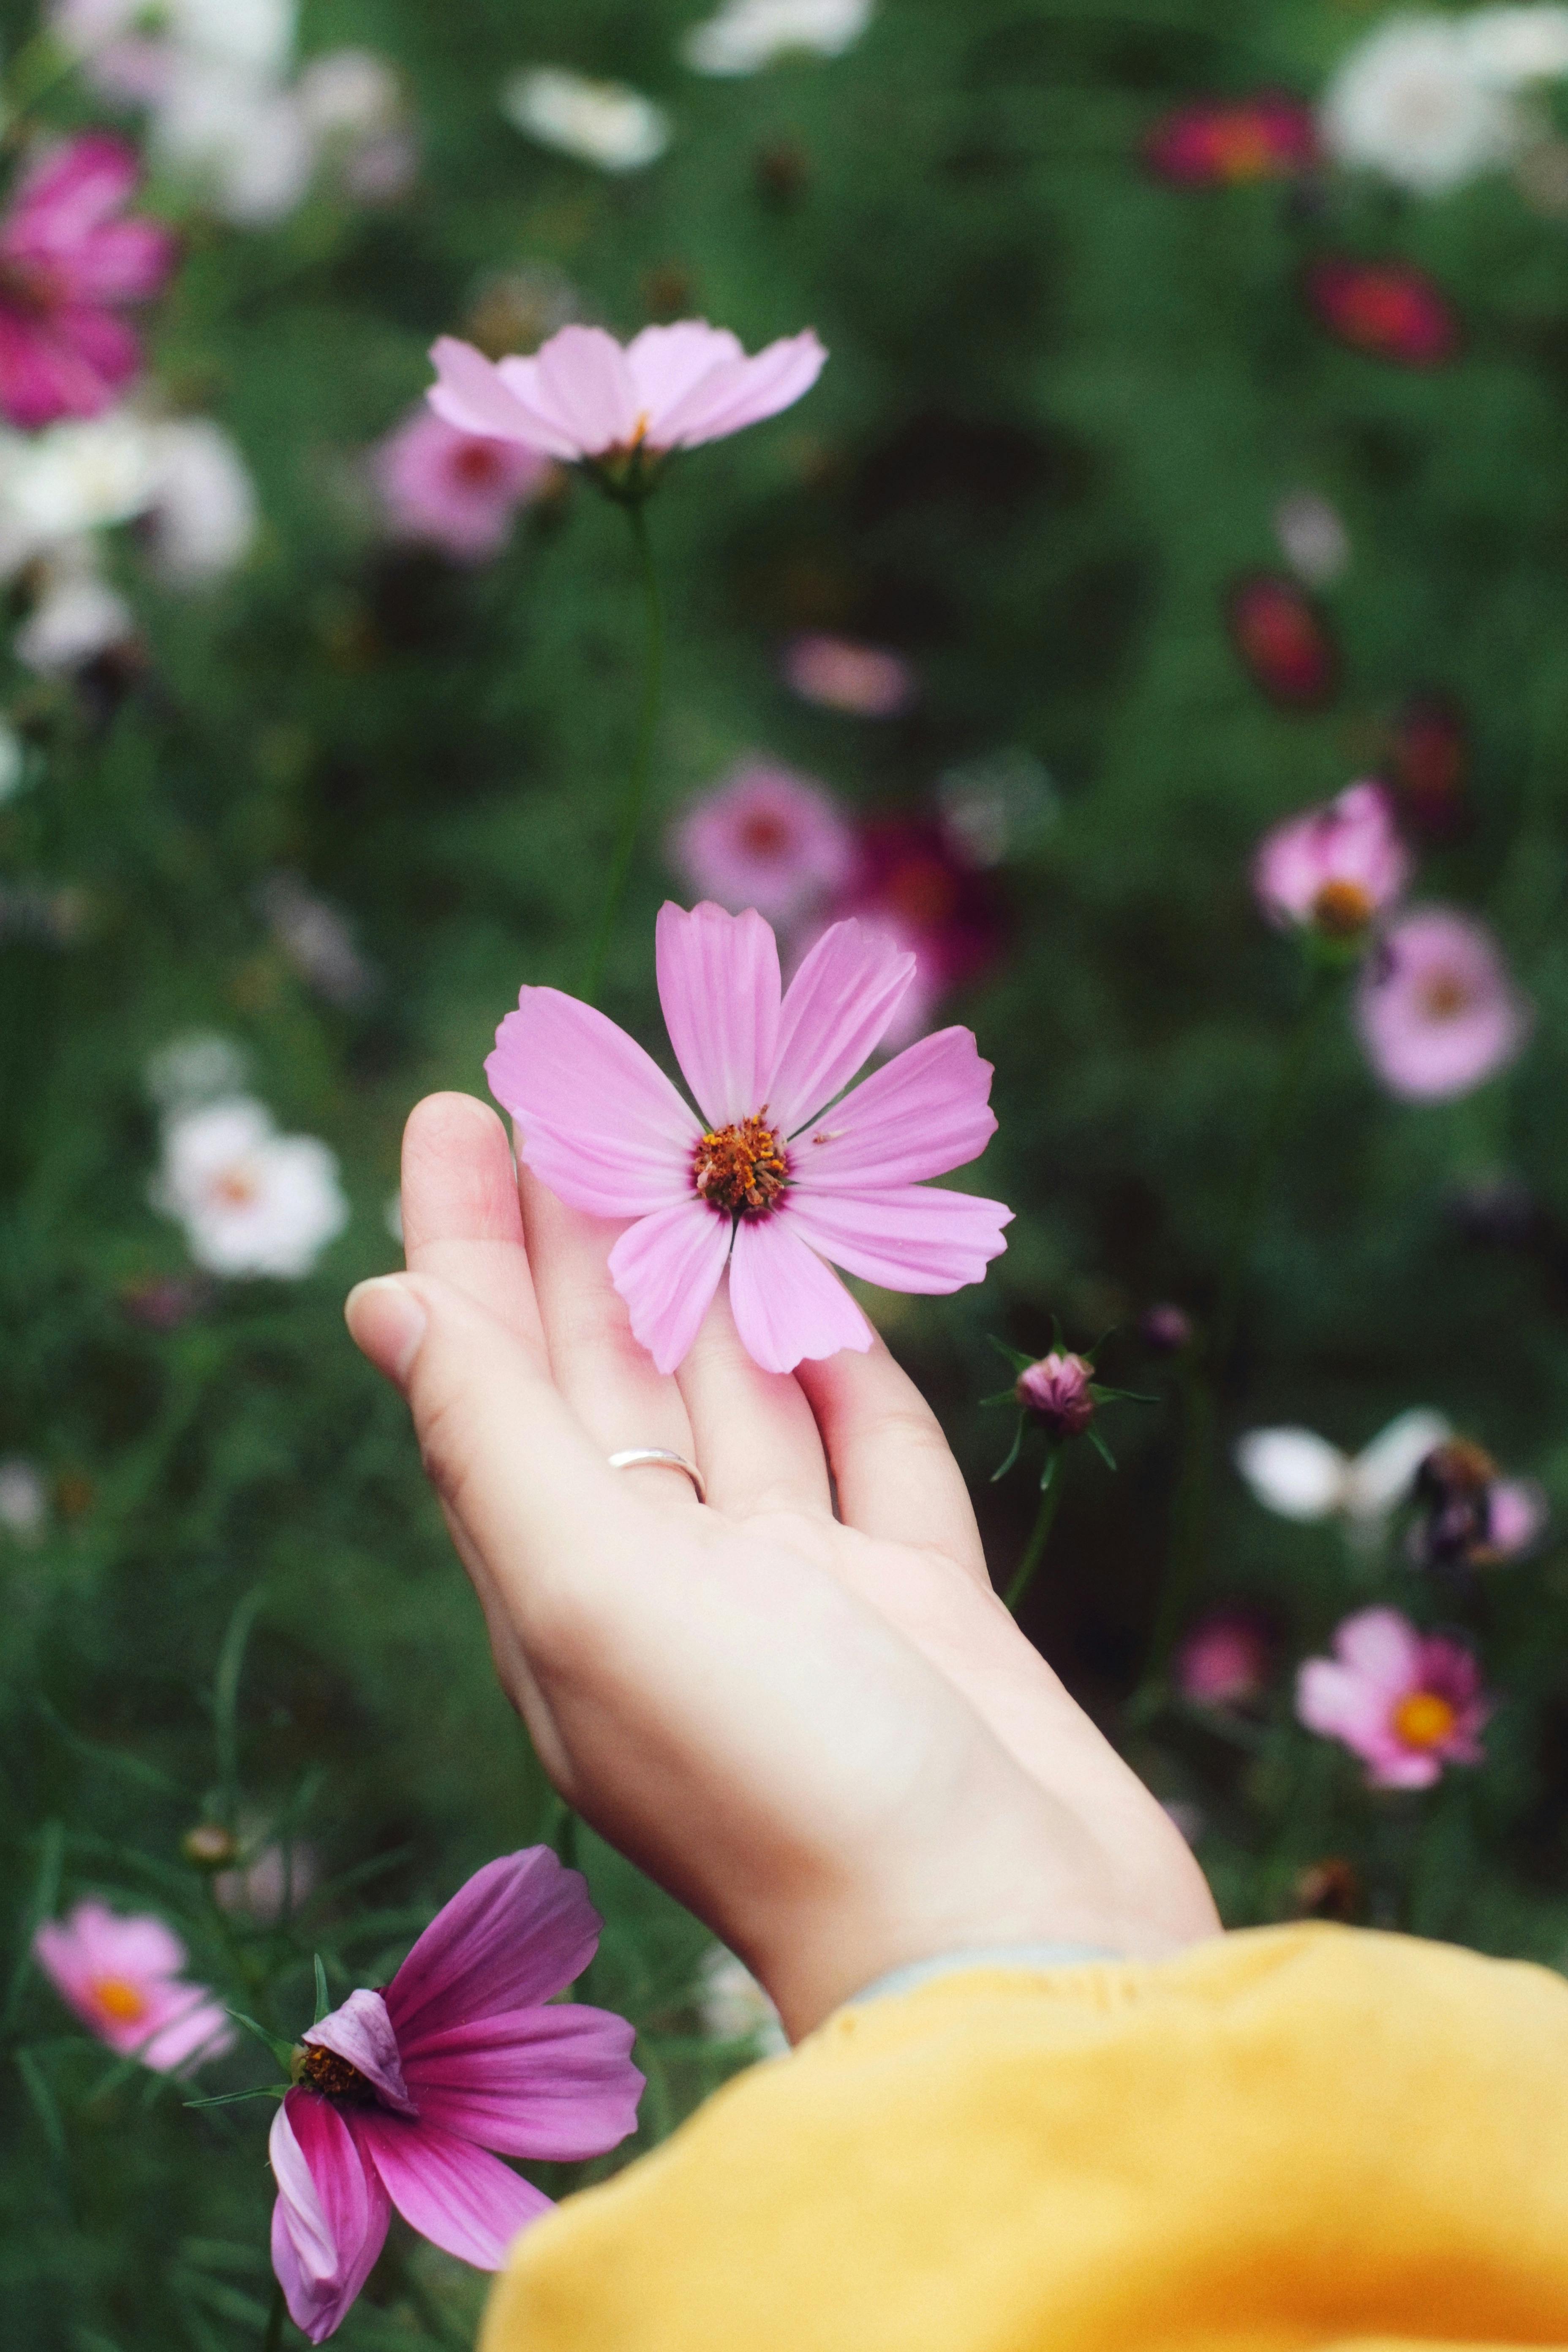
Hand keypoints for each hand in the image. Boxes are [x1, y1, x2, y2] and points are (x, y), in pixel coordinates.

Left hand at [346, 1092, 1218, 2039]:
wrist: (1009, 1948)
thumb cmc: (787, 1774)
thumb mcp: (596, 1596)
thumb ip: (494, 1443)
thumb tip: (386, 1303)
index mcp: (570, 1594)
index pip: (489, 1381)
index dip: (464, 1244)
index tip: (456, 1109)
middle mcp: (676, 1593)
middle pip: (611, 1378)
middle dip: (584, 1240)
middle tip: (573, 1101)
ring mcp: (807, 1605)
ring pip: (747, 1406)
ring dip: (718, 1287)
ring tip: (701, 1162)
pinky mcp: (926, 1618)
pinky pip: (875, 1465)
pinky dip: (854, 1384)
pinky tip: (838, 1304)